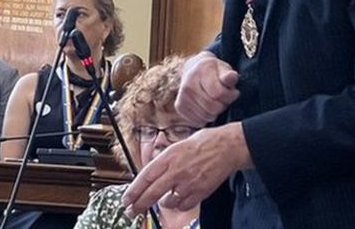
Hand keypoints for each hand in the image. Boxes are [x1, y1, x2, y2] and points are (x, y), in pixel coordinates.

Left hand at [121, 123, 250, 216]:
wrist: (228, 147)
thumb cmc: (204, 142)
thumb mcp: (178, 145)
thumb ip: (165, 160)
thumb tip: (152, 174)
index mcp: (168, 157)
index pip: (145, 177)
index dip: (133, 191)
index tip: (126, 199)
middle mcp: (176, 171)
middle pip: (152, 193)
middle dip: (139, 205)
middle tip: (131, 211)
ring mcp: (188, 183)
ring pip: (168, 202)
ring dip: (163, 203)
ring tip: (164, 198)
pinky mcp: (200, 192)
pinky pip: (183, 205)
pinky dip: (179, 204)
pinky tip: (179, 198)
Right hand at [175, 52, 239, 124]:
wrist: (193, 71)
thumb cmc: (213, 72)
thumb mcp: (224, 69)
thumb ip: (229, 76)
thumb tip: (232, 76)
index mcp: (199, 72)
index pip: (218, 93)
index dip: (230, 96)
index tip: (233, 92)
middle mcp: (187, 84)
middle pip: (213, 108)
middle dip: (223, 105)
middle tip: (224, 99)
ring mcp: (182, 96)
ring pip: (206, 116)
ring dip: (215, 113)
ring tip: (216, 102)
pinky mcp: (179, 107)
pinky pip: (199, 122)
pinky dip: (206, 118)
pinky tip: (207, 107)